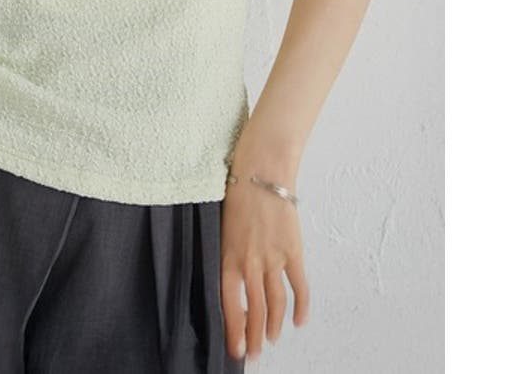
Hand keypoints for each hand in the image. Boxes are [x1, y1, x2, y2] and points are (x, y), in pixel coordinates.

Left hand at [219, 172, 309, 362]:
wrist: (262, 168)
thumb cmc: (237, 189)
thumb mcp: (222, 223)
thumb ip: (227, 250)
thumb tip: (230, 272)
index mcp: (228, 255)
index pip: (229, 304)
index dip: (233, 330)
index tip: (235, 350)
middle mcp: (250, 262)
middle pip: (253, 310)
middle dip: (253, 337)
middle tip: (252, 356)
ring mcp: (273, 257)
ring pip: (275, 303)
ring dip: (273, 326)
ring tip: (270, 341)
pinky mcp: (293, 250)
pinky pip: (299, 285)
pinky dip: (301, 306)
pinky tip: (298, 321)